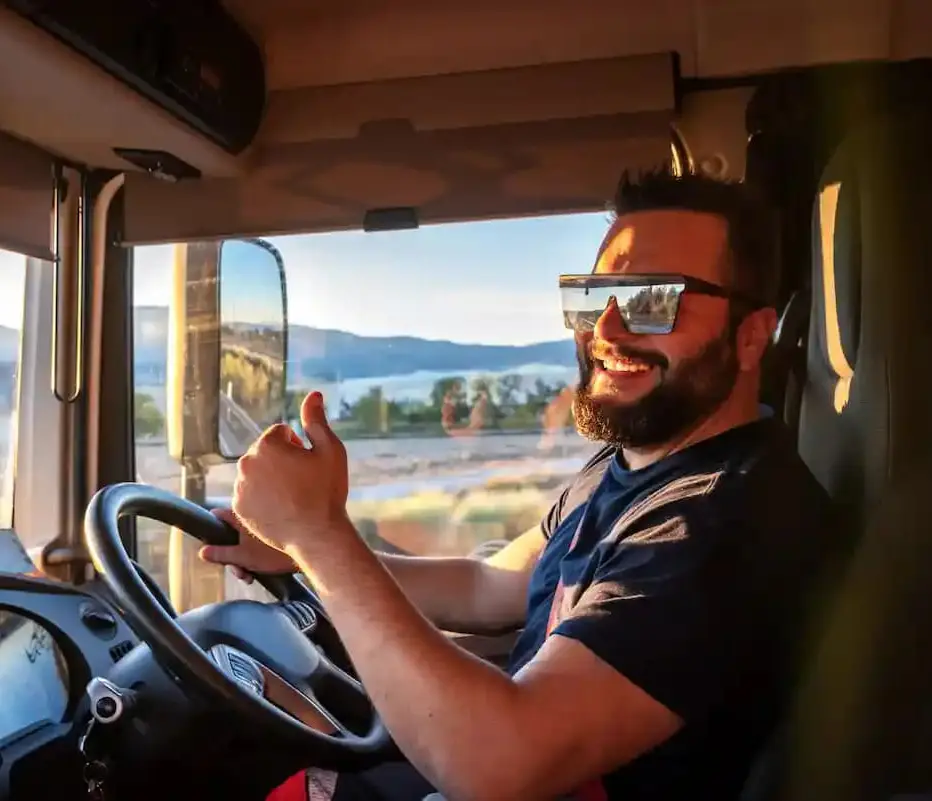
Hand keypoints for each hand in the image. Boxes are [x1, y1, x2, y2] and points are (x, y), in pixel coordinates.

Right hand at [198, 508, 295, 582]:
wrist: (312, 551)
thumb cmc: (276, 553)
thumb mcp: (243, 557)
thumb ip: (222, 554)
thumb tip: (202, 552)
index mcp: (243, 515)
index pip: (219, 517)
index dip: (214, 533)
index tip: (213, 547)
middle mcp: (255, 515)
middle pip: (233, 535)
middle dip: (232, 555)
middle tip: (239, 571)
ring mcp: (268, 524)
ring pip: (247, 541)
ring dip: (246, 559)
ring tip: (250, 576)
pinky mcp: (280, 533)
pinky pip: (262, 543)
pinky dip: (259, 555)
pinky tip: (261, 572)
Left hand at [231, 391, 351, 555]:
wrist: (316, 535)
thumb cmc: (327, 491)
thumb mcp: (330, 450)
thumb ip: (316, 420)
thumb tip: (314, 394)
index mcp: (267, 444)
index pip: (281, 433)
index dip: (299, 446)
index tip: (309, 465)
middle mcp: (246, 462)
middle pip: (266, 451)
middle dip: (282, 460)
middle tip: (302, 481)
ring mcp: (240, 487)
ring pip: (257, 472)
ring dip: (270, 478)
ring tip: (292, 496)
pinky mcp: (238, 507)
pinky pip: (249, 493)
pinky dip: (262, 496)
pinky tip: (281, 507)